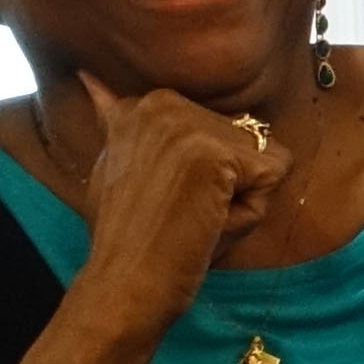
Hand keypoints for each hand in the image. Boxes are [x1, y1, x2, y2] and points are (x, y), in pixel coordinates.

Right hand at [66, 74, 293, 334]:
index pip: (218, 132)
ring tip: (190, 218)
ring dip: (239, 196)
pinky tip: (207, 223)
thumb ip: (118, 122)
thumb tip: (88, 77)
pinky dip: (252, 209)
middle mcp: (163, 102)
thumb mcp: (116, 167)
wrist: (123, 286)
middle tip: (178, 212)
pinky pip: (275, 174)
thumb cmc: (128, 239)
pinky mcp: (214, 153)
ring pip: (262, 157)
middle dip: (227, 182)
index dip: (203, 174)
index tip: (162, 198)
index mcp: (143, 104)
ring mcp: (188, 126)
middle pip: (245, 139)